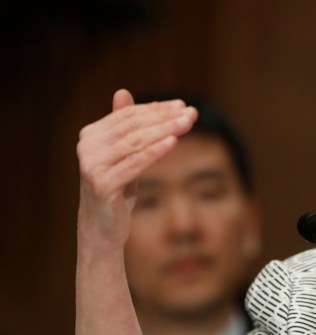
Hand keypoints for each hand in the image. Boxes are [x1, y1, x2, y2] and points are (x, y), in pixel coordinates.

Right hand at [76, 89, 197, 248]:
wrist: (103, 226)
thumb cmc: (117, 187)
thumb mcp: (122, 154)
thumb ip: (123, 126)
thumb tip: (123, 91)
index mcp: (91, 135)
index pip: (128, 115)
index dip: (156, 109)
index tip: (183, 105)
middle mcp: (87, 147)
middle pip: (133, 126)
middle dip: (165, 118)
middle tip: (191, 113)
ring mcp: (92, 166)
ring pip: (135, 142)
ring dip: (164, 130)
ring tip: (187, 123)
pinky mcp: (103, 185)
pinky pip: (134, 164)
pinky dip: (154, 152)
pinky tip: (173, 142)